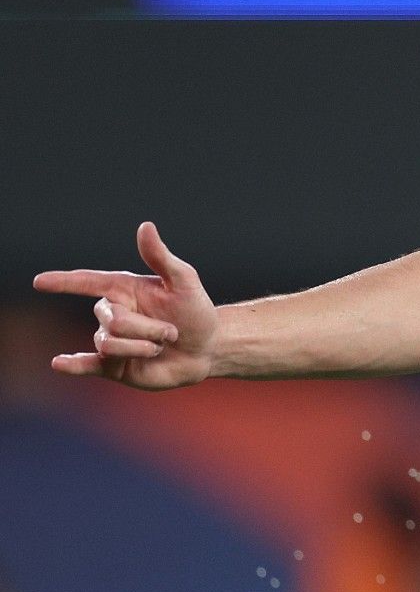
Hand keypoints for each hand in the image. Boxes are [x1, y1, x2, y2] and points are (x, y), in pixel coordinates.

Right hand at [32, 222, 219, 390]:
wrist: (207, 348)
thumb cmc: (194, 311)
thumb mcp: (184, 282)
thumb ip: (160, 257)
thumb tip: (146, 226)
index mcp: (122, 289)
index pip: (87, 282)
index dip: (63, 282)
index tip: (40, 282)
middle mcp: (111, 313)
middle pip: (114, 321)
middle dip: (148, 328)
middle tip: (172, 333)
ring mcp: (110, 340)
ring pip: (111, 344)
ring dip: (144, 347)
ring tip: (161, 346)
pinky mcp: (113, 365)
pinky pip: (88, 365)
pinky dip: (72, 365)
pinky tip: (59, 363)